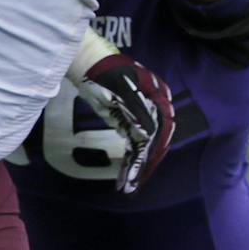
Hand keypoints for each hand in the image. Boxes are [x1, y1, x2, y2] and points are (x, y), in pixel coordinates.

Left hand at [75, 53, 174, 194]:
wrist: (89, 62)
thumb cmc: (106, 74)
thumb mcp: (123, 90)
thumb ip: (138, 109)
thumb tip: (152, 134)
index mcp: (159, 98)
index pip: (158, 133)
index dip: (149, 156)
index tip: (137, 176)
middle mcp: (156, 107)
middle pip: (155, 142)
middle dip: (144, 166)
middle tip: (132, 187)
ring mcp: (144, 114)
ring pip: (145, 145)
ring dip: (137, 165)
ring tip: (127, 186)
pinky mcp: (131, 119)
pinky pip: (136, 142)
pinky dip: (131, 158)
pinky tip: (125, 172)